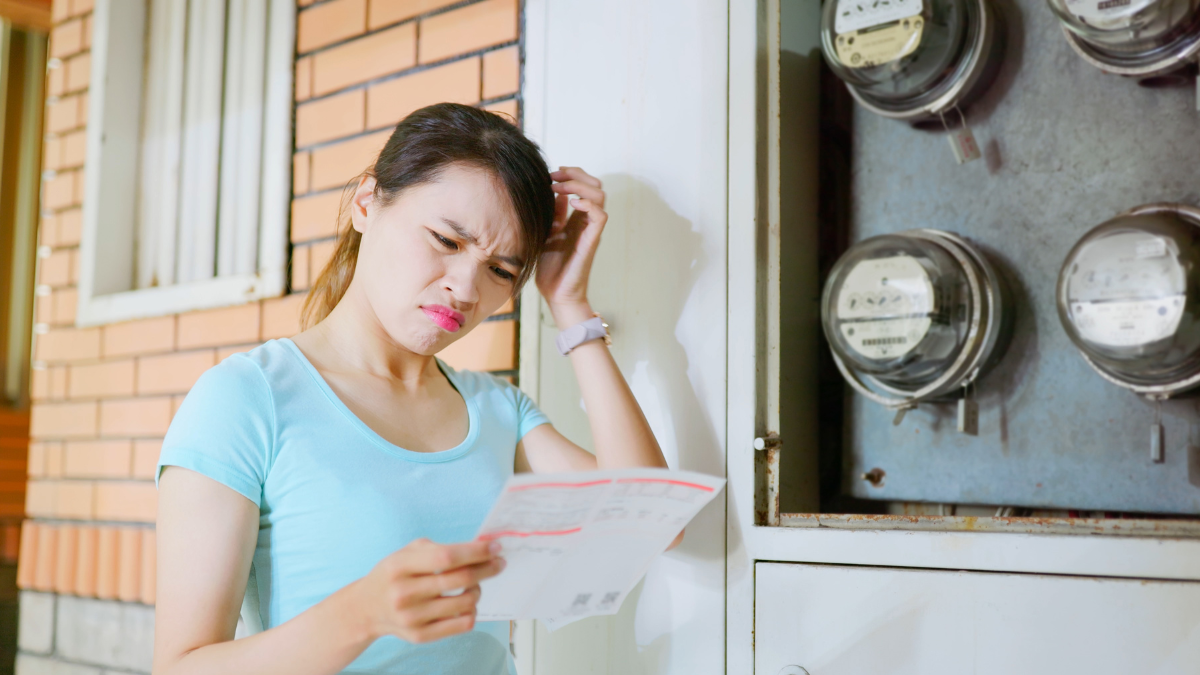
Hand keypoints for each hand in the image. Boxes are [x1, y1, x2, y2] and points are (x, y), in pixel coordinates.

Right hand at [352, 538, 505, 643]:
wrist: (366, 608)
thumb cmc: (394, 574)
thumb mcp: (407, 552)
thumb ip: (440, 549)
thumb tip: (481, 548)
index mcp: (400, 566)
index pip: (447, 557)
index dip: (476, 551)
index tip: (495, 546)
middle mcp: (404, 593)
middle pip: (461, 579)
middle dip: (487, 568)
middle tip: (499, 562)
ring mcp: (412, 617)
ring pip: (466, 602)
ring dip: (479, 590)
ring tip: (475, 584)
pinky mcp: (420, 635)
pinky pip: (462, 624)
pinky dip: (472, 611)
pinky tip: (467, 603)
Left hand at [537, 167, 606, 327]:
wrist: (555, 293)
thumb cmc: (551, 268)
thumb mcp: (547, 233)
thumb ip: (554, 214)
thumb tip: (554, 193)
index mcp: (576, 218)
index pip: (584, 186)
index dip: (571, 174)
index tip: (551, 174)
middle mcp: (587, 222)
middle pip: (595, 185)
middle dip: (575, 174)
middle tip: (554, 176)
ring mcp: (591, 230)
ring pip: (600, 196)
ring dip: (580, 185)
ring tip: (560, 188)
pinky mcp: (591, 241)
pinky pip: (600, 216)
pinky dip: (588, 204)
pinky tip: (572, 202)